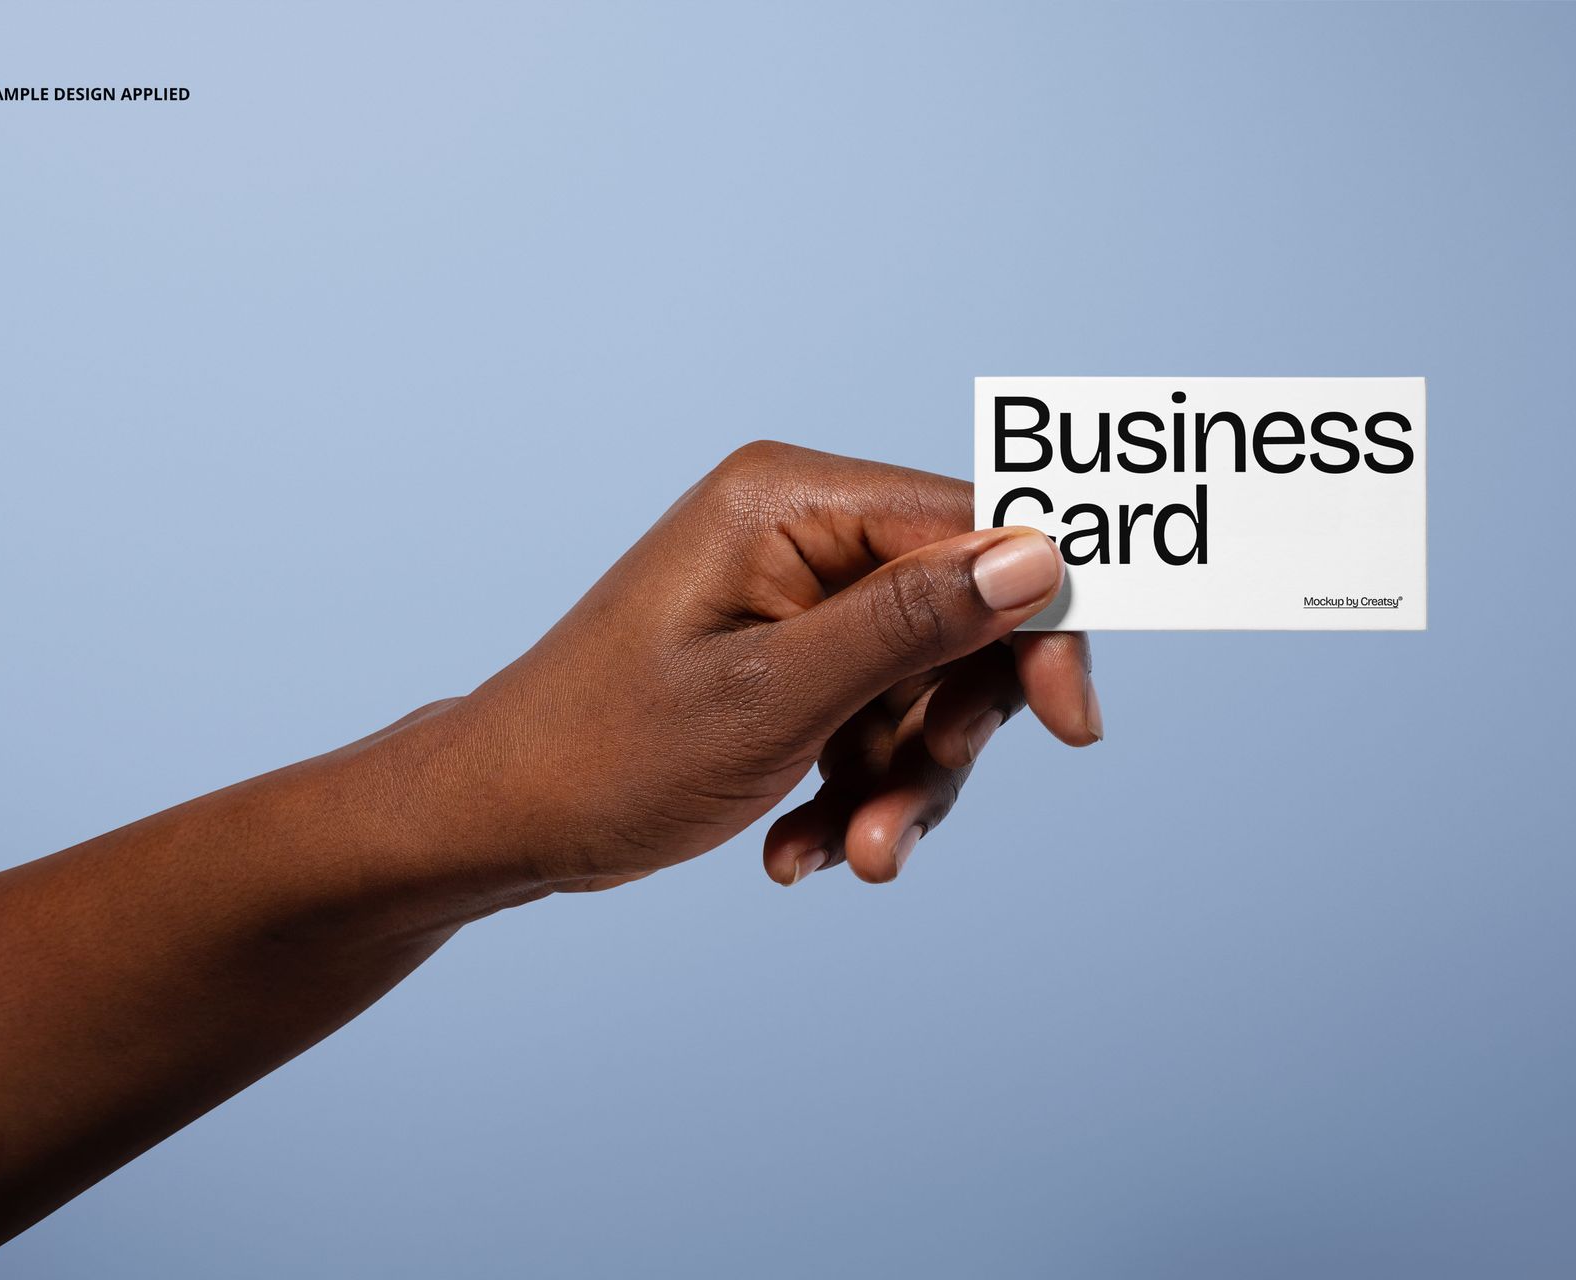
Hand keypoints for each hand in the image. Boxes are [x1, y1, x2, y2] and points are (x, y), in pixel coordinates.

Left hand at [376, 441, 1100, 892]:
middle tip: (896, 824)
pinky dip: (861, 789)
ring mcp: (800, 594)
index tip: (1073, 729)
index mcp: (791, 499)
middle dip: (945, 736)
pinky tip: (802, 851)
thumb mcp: (772, 698)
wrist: (502, 818)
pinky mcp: (797, 655)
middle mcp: (804, 529)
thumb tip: (1040, 560)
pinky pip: (880, 718)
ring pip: (929, 685)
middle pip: (964, 617)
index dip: (1040, 625)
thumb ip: (910, 624)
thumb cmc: (605, 751)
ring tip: (846, 854)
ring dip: (901, 783)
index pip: (977, 529)